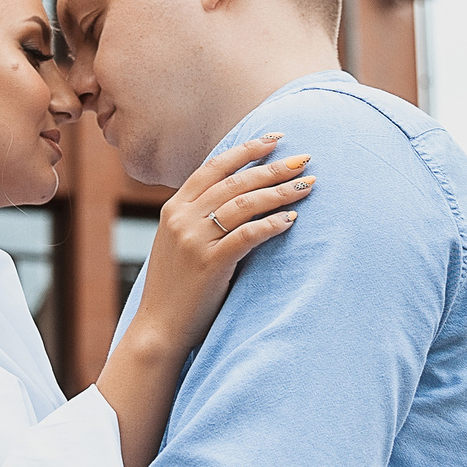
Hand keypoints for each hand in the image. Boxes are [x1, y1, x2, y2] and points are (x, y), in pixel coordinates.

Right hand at [135, 134, 313, 351]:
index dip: (246, 150)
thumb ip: (197, 216)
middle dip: (273, 168)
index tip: (275, 139)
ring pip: (244, 204)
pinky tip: (292, 219)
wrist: (158, 328)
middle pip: (235, 182)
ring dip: (279, 192)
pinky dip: (272, 224)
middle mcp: (182, 218)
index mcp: (173, 208)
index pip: (214, 167)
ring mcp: (194, 240)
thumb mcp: (177, 242)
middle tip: (304, 160)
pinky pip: (248, 235)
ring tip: (307, 186)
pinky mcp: (210, 264)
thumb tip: (234, 194)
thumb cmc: (175, 287)